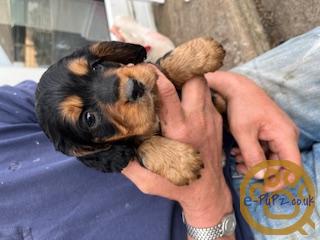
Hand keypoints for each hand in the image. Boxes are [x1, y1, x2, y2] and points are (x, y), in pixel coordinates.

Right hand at [122, 68, 232, 231]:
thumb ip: (127, 164)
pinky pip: (208, 95)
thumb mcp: (147, 181)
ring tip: (173, 78)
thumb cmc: (177, 185)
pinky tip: (184, 95)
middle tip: (163, 69)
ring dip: (188, 76)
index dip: (156, 74)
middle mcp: (197, 119)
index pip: (169, 92)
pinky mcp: (217, 120)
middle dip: (179, 69)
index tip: (143, 68)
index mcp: (178, 130)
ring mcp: (210, 118)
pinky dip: (196, 88)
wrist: (209, 192)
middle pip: (194, 78)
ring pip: (204, 83)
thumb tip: (109, 146)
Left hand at [205, 71, 300, 188]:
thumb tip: (261, 177)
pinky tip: (237, 152)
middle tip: (241, 169)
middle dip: (261, 171)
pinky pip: (265, 150)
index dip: (281, 182)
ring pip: (271, 159)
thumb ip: (252, 156)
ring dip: (254, 163)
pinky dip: (252, 155)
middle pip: (281, 164)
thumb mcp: (243, 133)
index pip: (293, 167)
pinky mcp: (270, 133)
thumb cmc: (241, 106)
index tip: (264, 188)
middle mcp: (286, 136)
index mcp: (285, 135)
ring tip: (236, 159)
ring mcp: (279, 134)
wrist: (237, 88)